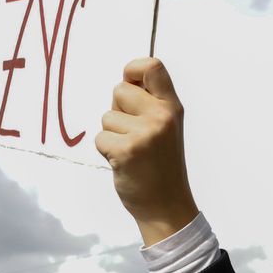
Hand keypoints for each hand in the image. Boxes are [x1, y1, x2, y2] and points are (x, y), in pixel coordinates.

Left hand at [96, 58, 198, 244]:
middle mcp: (161, 116)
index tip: (130, 82)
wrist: (166, 206)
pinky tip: (124, 163)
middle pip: (119, 90)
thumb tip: (122, 82)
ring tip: (131, 151)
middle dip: (117, 110)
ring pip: (106, 117)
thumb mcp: (166, 127)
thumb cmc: (160, 165)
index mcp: (172, 107)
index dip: (133, 69)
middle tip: (132, 133)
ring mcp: (145, 133)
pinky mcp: (127, 150)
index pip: (152, 66)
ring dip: (111, 134)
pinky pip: (100, 138)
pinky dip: (106, 151)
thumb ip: (148, 104)